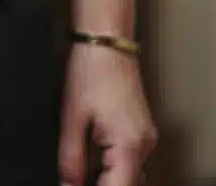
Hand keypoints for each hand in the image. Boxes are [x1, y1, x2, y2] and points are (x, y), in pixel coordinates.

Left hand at [59, 41, 157, 184]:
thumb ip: (71, 159)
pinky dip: (115, 167)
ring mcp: (146, 137)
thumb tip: (69, 184)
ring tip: (85, 173)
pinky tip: (98, 163)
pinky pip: (132, 159)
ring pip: (131, 174)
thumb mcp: (72, 119)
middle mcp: (144, 143)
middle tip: (78, 182)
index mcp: (129, 144)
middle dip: (104, 185)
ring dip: (110, 178)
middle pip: (127, 183)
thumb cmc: (91, 71)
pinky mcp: (142, 130)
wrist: (107, 44)